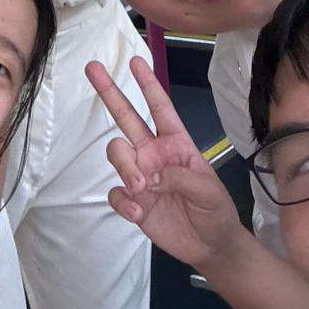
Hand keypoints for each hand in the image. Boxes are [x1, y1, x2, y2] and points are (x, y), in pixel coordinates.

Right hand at [87, 58, 243, 269]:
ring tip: (140, 189)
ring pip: (117, 154)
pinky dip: (122, 201)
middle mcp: (153, 154)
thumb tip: (150, 175)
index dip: (148, 84)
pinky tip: (138, 212)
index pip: (159, 108)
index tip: (135, 61)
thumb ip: (181, 177)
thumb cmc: (216, 211)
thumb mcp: (209, 190)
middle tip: (92, 68)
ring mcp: (140, 176)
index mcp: (176, 143)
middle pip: (126, 118)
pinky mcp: (132, 201)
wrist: (210, 246)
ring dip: (124, 168)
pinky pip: (115, 193)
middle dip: (109, 92)